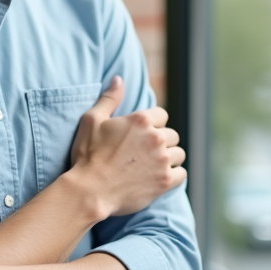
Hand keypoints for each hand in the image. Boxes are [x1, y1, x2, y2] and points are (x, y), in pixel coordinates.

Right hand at [68, 76, 186, 216]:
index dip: (152, 124)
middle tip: (144, 152)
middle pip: (172, 135)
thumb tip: (119, 79)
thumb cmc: (88, 155)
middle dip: (161, 141)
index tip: (141, 135)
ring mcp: (162, 160)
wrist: (90, 190)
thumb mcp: (92, 120)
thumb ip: (109, 98)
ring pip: (178, 154)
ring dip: (169, 158)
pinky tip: (160, 177)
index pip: (162, 115)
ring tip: (153, 164)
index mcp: (140, 120)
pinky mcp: (165, 181)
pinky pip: (182, 174)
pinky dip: (174, 175)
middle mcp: (156, 138)